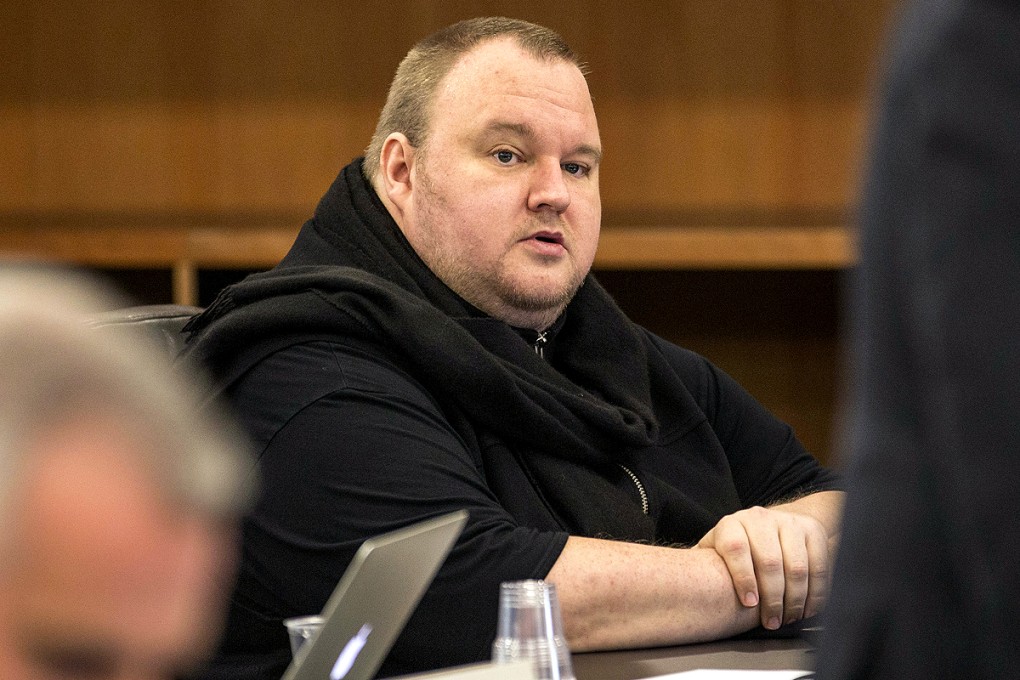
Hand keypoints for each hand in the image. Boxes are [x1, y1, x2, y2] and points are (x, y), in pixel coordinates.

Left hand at [697, 505, 829, 629]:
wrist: (771, 524)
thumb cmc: (738, 547)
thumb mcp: (715, 552)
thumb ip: (702, 568)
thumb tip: (680, 592)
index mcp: (731, 524)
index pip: (736, 548)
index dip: (743, 578)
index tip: (749, 604)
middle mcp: (759, 518)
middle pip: (769, 561)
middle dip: (772, 599)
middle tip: (772, 622)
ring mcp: (788, 522)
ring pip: (796, 566)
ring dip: (795, 599)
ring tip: (788, 618)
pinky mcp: (812, 530)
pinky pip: (819, 565)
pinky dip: (816, 592)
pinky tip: (807, 608)